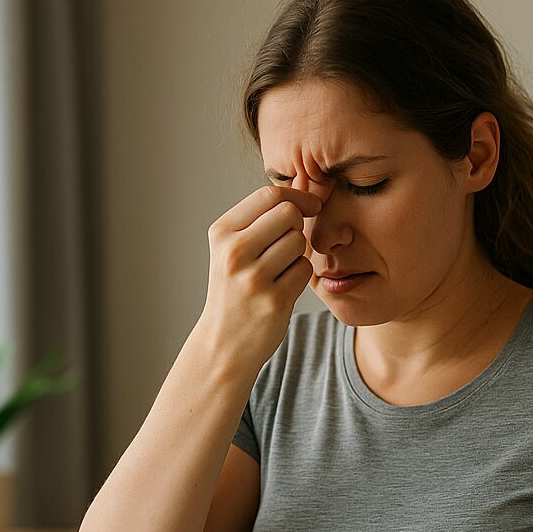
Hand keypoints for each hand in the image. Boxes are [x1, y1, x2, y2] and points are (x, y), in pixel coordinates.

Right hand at [201, 185, 322, 372]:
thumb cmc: (234, 291)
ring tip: (280, 271)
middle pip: (288, 215)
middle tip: (288, 246)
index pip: (269, 196)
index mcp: (222, 233)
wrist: (224, 343)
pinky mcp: (274, 301)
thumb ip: (260, 220)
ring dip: (297, 254)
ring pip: (298, 242)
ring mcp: (253, 278)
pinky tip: (283, 288)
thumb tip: (305, 188)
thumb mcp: (232, 250)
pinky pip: (304, 270)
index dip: (297, 197)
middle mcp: (234, 253)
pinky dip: (300, 277)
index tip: (311, 207)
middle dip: (297, 226)